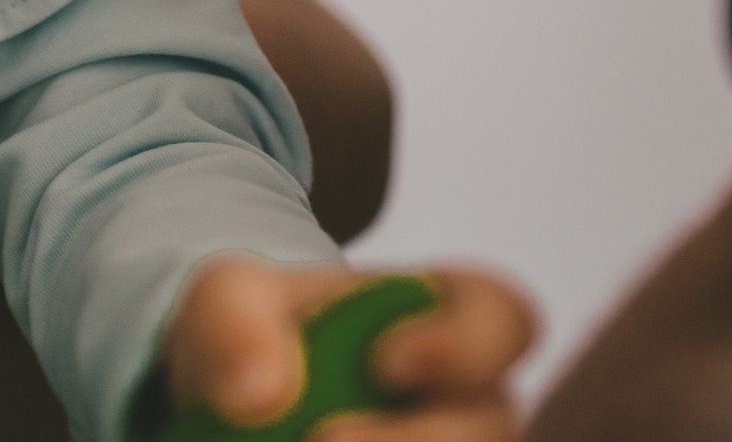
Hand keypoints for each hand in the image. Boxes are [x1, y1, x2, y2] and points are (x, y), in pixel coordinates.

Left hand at [164, 258, 535, 440]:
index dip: (465, 346)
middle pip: (491, 430)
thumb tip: (259, 395)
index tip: (384, 362)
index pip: (503, 319)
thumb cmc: (258, 334)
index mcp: (447, 318)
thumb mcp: (228, 301)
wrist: (242, 405)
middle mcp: (472, 406)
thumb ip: (234, 325)